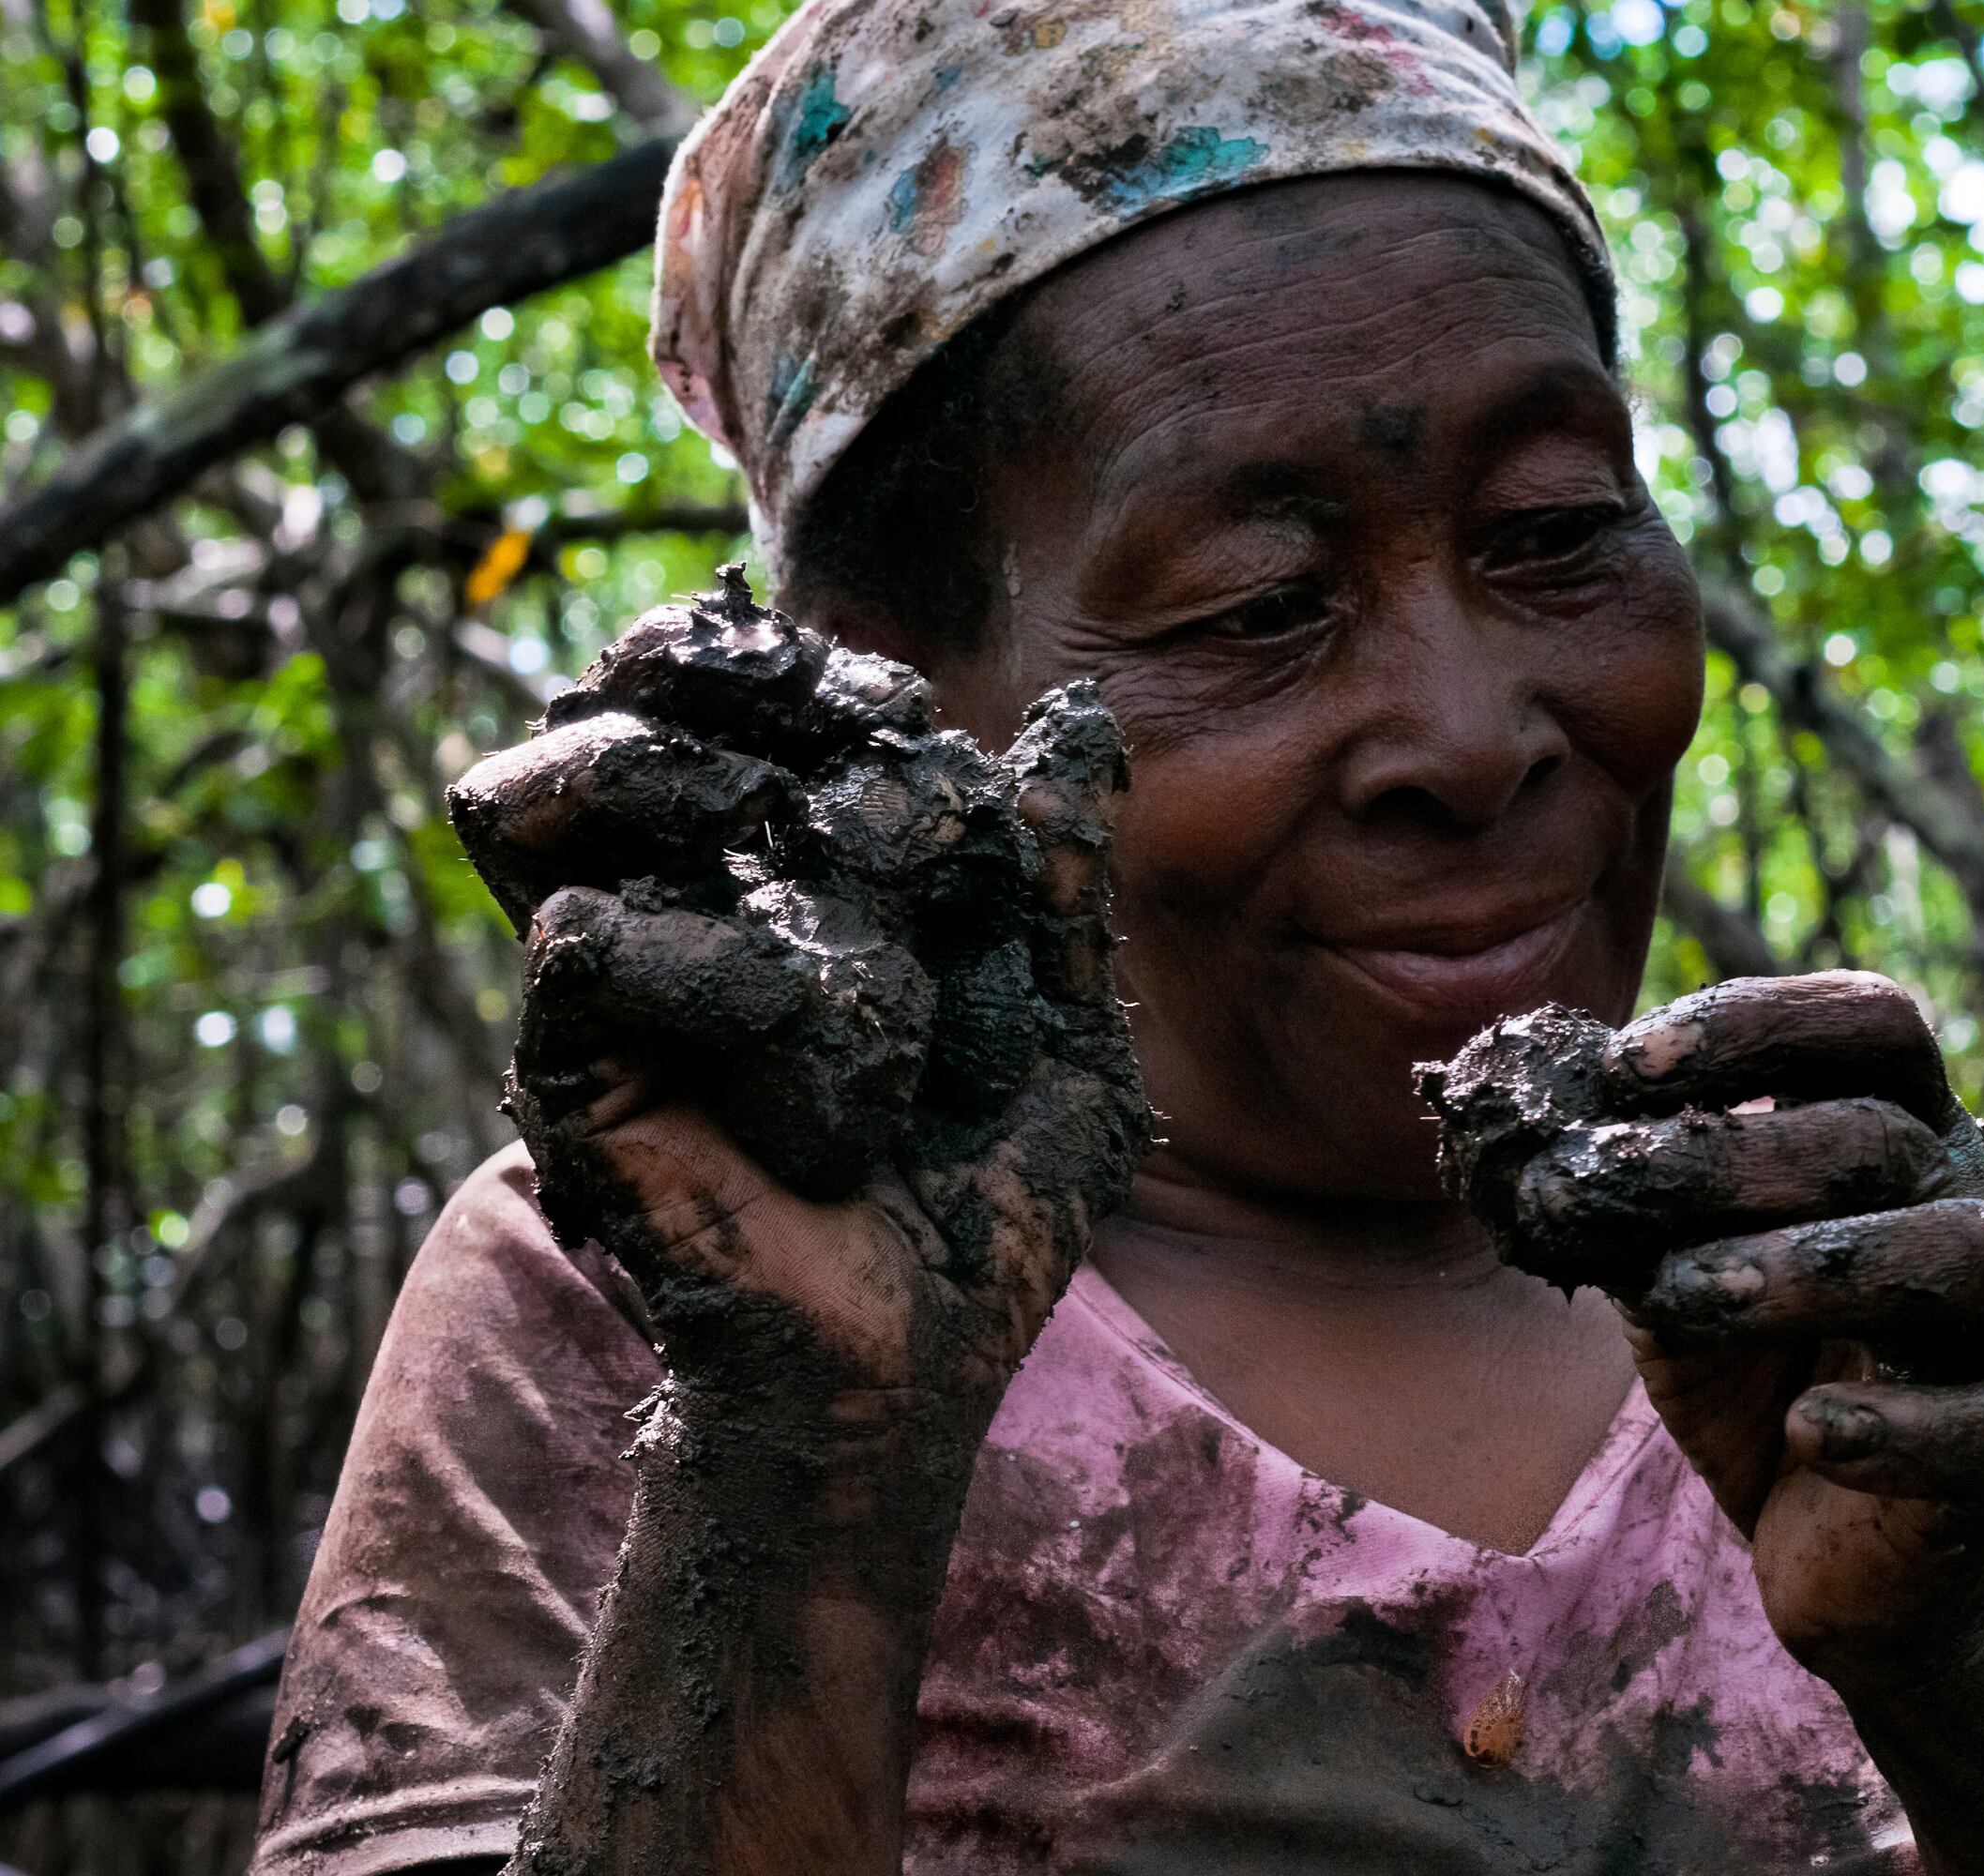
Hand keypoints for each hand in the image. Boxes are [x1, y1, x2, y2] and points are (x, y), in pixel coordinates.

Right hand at [447, 568, 1148, 1429]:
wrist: (911, 1370)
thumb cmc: (979, 1214)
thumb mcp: (1063, 1026)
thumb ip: (1060, 877)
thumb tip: (1080, 717)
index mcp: (770, 877)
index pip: (717, 689)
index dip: (799, 664)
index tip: (913, 710)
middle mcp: (671, 905)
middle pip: (627, 697)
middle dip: (747, 684)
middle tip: (867, 737)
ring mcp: (609, 983)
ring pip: (576, 782)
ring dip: (697, 780)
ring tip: (806, 859)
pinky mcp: (572, 1064)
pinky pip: (592, 939)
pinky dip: (723, 965)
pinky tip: (814, 1046)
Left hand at [1424, 973, 1983, 1674]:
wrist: (1843, 1548)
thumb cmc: (1758, 1377)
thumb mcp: (1669, 1274)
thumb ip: (1625, 1206)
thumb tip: (1526, 1135)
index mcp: (1897, 1135)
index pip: (1873, 1023)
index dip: (1758, 1020)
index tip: (1626, 1063)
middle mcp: (1966, 1208)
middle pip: (1882, 1137)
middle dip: (1725, 1154)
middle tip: (1595, 1186)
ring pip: (1964, 1256)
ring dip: (1813, 1267)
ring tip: (1684, 1294)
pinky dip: (1894, 1428)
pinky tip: (1804, 1432)